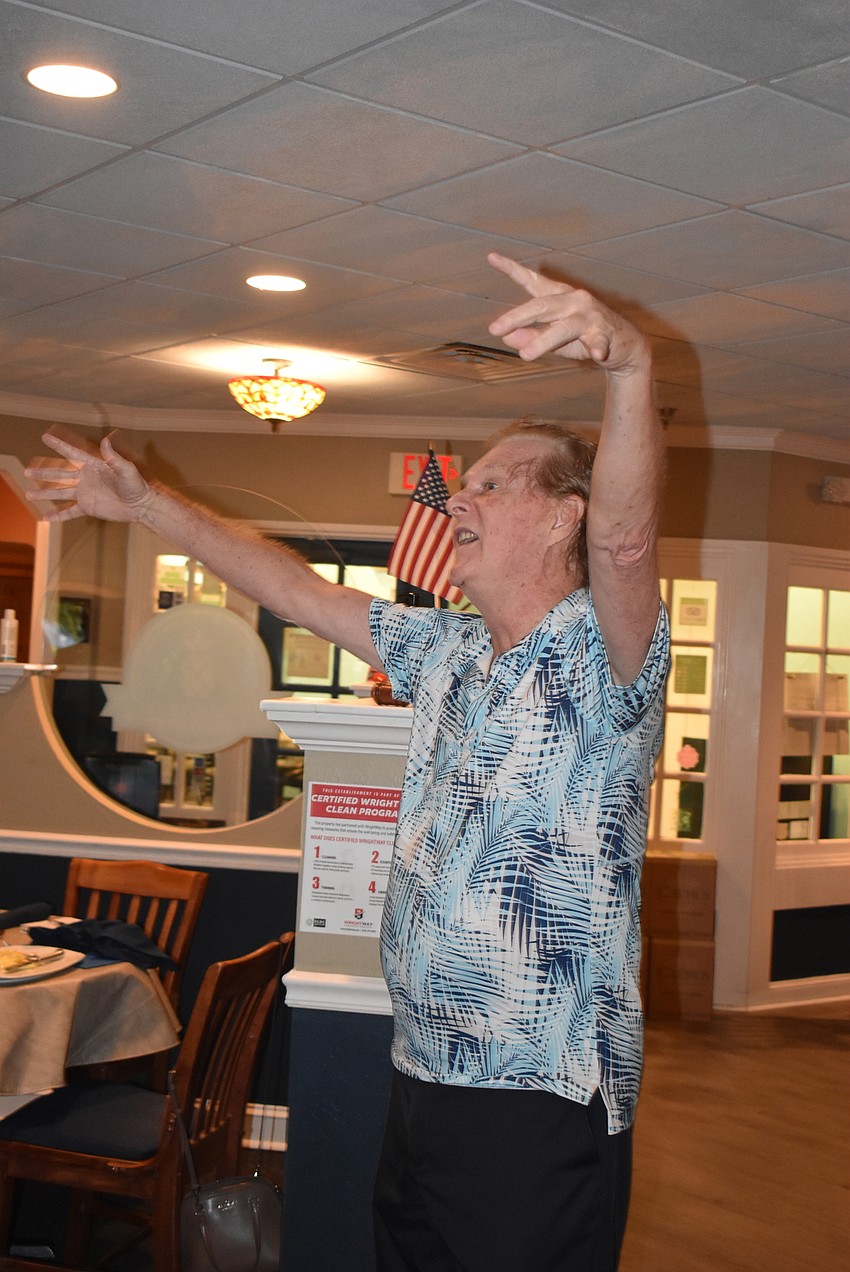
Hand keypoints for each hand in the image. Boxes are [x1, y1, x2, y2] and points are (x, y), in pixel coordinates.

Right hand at [25, 427, 155, 522]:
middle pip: (60, 474)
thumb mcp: (126, 469)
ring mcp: (85, 493)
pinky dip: (58, 515)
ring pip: (60, 492)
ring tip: (29, 494)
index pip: (72, 453)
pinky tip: (46, 518)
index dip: (59, 445)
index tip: (45, 437)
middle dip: (44, 472)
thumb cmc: (137, 485)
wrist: (140, 505)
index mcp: (93, 465)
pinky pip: (70, 511)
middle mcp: (86, 478)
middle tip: (27, 471)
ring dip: (45, 493)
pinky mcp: (88, 507)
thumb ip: (114, 457)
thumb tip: (106, 441)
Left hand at [487, 252, 649, 377]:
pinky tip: (597, 354)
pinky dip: (598, 347)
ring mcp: (591, 316)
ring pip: (564, 326)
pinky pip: (599, 341)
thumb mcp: (553, 339)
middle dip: (517, 317)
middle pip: (542, 305)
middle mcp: (574, 300)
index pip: (533, 282)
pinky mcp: (606, 333)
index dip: (513, 269)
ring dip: (544, 341)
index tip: (492, 257)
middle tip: (495, 329)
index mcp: (559, 297)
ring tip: (525, 355)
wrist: (624, 346)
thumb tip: (507, 337)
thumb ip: (532, 336)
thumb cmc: (584, 338)